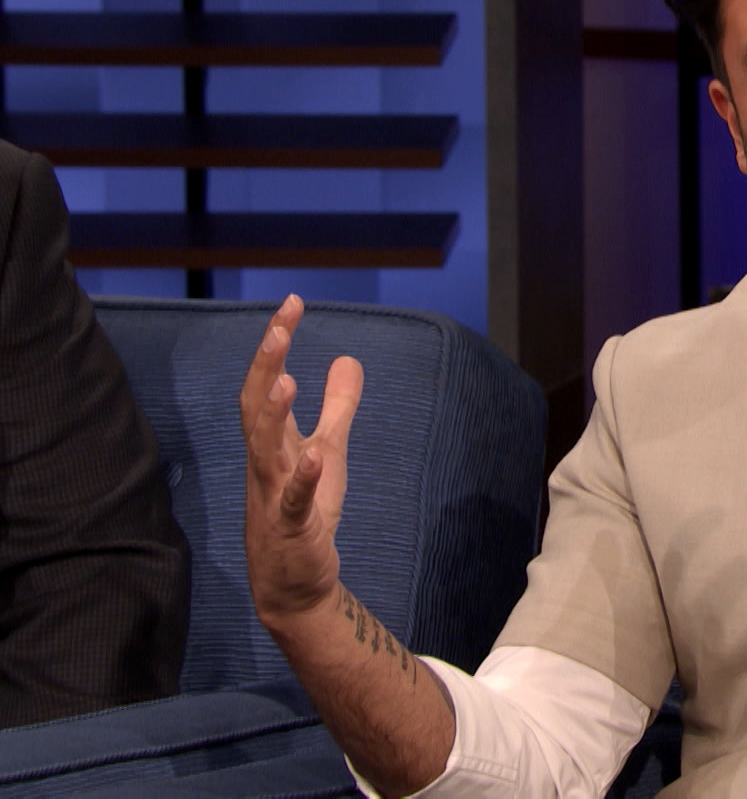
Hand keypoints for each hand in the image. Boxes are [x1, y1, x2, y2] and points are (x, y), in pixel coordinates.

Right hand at [240, 295, 363, 622]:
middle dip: (266, 367)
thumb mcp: (329, 452)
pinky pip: (293, 501)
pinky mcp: (292, 528)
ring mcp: (273, 495)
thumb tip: (348, 358)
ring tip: (285, 378)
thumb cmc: (307, 514)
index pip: (267, 383)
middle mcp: (265, 463)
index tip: (291, 303)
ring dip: (273, 415)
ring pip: (264, 450)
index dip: (276, 344)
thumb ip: (338, 407)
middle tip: (278, 326)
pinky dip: (302, 479)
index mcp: (272, 442)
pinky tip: (313, 457)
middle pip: (256, 407)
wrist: (294, 585)